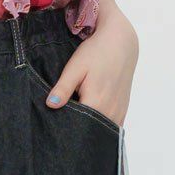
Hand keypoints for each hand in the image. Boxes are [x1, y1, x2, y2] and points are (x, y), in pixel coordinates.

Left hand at [46, 0, 138, 126]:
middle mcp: (110, 111)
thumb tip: (50, 105)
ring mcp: (119, 112)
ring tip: (74, 123)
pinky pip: (109, 126)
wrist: (121, 43)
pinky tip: (88, 121)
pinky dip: (98, 126)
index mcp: (96, 102)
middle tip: (61, 125)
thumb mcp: (75, 68)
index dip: (64, 127)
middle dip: (75, 131)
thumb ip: (64, 88)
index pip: (77, 126)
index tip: (54, 126)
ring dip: (87, 130)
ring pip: (99, 131)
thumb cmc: (96, 53)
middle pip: (89, 131)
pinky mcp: (123, 110)